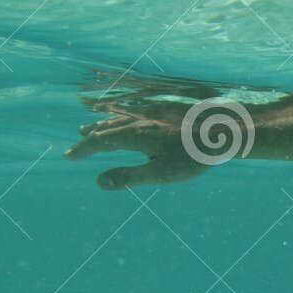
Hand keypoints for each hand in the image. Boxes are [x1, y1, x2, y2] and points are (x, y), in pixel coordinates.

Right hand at [66, 70, 255, 189]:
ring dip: (103, 124)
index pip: (99, 143)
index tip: (69, 156)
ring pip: (120, 118)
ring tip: (90, 128)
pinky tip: (126, 117)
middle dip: (89, 138)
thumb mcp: (160, 173)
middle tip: (76, 146)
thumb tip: (99, 182)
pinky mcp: (164, 110)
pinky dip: (121, 115)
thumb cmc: (193, 157)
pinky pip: (134, 111)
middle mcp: (138, 121)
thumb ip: (129, 177)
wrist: (223, 130)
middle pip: (106, 128)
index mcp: (133, 136)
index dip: (82, 150)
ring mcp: (151, 114)